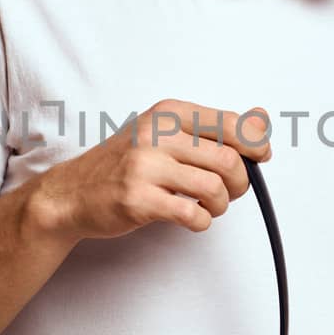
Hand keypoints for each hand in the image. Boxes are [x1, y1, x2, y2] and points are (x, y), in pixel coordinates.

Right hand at [26, 98, 271, 241]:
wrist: (71, 193)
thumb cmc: (123, 164)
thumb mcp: (164, 133)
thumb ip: (212, 128)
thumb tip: (262, 118)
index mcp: (167, 113)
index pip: (230, 124)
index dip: (256, 145)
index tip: (260, 157)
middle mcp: (156, 134)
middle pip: (228, 160)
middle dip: (240, 183)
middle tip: (229, 191)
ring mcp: (145, 167)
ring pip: (214, 187)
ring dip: (220, 205)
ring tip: (208, 206)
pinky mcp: (139, 200)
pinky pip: (192, 214)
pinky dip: (201, 221)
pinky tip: (192, 218)